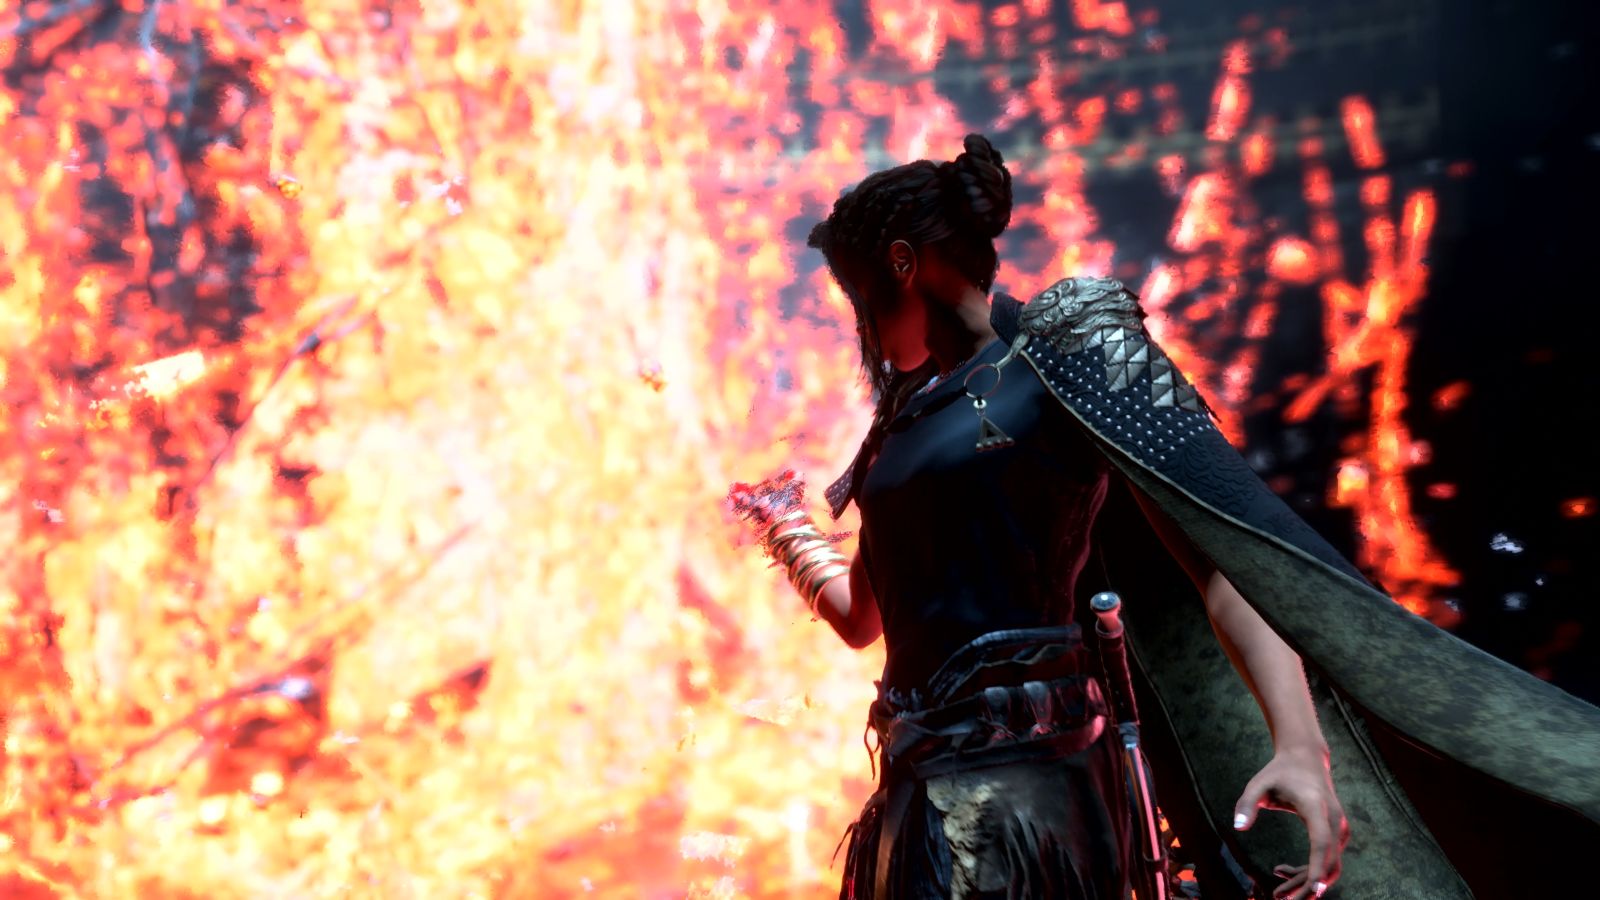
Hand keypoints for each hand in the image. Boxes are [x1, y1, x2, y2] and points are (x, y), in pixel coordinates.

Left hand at [1232, 744, 1349, 898]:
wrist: (1305, 759)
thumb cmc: (1279, 772)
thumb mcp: (1258, 784)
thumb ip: (1246, 803)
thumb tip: (1238, 827)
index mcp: (1315, 807)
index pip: (1321, 842)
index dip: (1318, 867)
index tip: (1314, 889)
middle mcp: (1334, 820)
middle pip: (1329, 861)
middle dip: (1308, 886)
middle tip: (1280, 899)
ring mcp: (1339, 828)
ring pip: (1330, 865)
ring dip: (1306, 882)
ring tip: (1278, 893)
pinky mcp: (1337, 833)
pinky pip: (1327, 859)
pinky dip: (1307, 871)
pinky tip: (1281, 871)